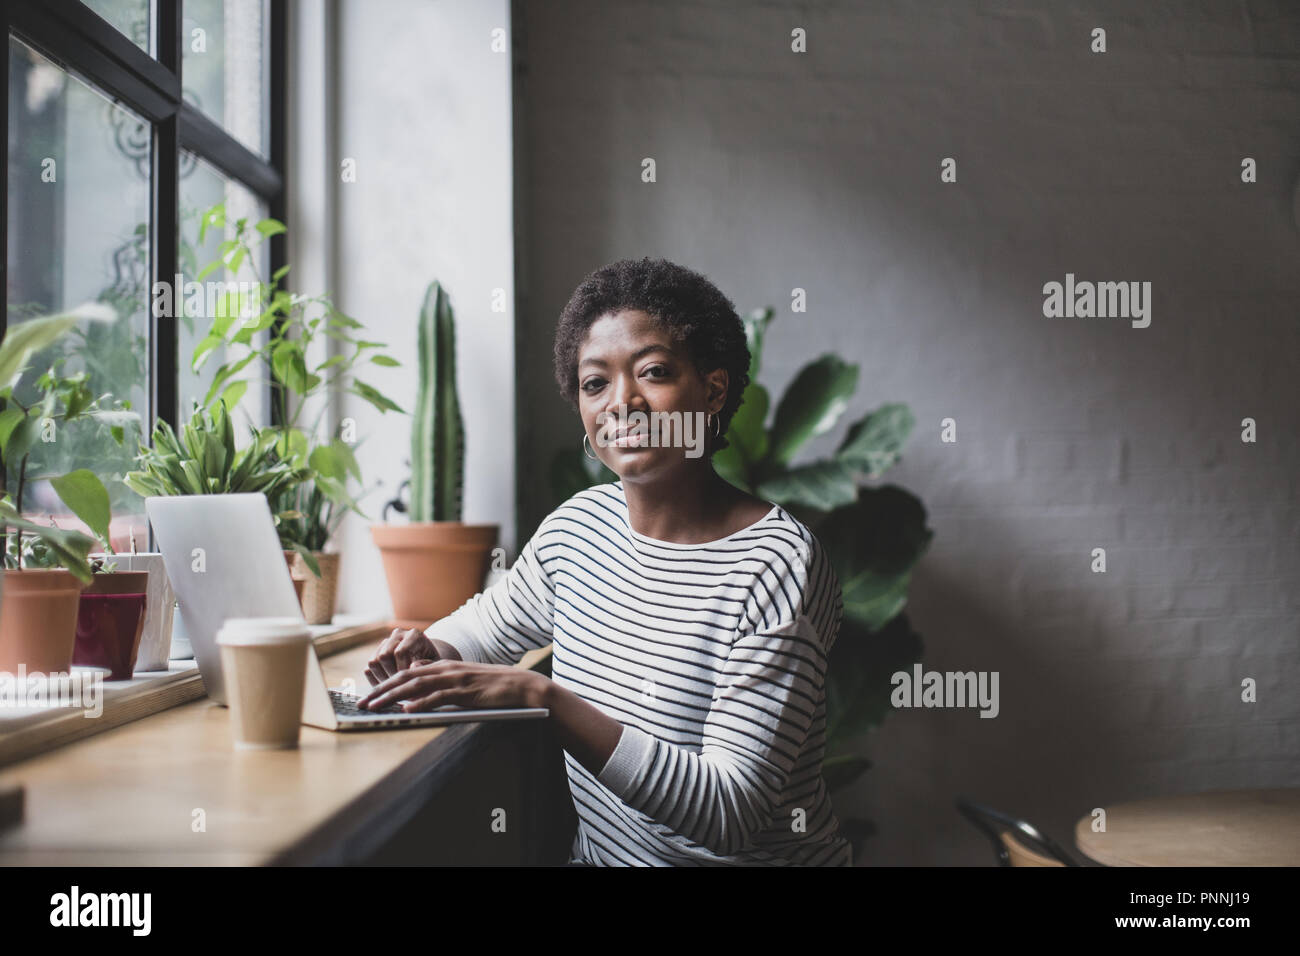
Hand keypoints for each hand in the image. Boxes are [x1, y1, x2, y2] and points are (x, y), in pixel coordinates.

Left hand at [356, 659, 549, 711]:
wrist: (519, 685)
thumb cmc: (491, 685)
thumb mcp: (462, 678)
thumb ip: (439, 677)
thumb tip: (416, 676)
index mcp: (443, 666)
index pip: (406, 674)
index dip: (385, 684)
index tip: (368, 696)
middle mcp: (445, 669)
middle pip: (405, 678)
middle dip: (381, 691)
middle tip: (362, 704)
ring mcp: (454, 679)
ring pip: (416, 686)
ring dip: (393, 698)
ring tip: (376, 707)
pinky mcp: (464, 692)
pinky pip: (438, 697)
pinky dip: (420, 704)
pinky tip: (407, 711)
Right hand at [365, 627, 439, 686]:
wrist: (428, 660)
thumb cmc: (434, 664)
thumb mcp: (437, 664)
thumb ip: (427, 665)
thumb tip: (412, 667)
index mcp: (414, 635)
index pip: (400, 652)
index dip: (402, 670)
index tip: (409, 683)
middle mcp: (398, 635)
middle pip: (384, 655)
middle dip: (391, 675)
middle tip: (401, 688)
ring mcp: (385, 643)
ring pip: (373, 662)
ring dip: (382, 679)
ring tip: (395, 689)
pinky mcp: (376, 654)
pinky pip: (368, 669)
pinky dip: (375, 681)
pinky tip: (389, 689)